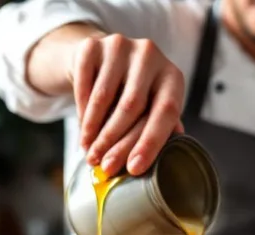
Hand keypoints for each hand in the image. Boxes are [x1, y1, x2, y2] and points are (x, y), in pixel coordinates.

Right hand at [67, 34, 184, 176]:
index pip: (166, 111)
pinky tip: (82, 132)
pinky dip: (82, 114)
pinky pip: (84, 86)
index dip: (150, 142)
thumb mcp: (152, 108)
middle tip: (105, 168)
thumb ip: (159, 131)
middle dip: (116, 143)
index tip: (134, 168)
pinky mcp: (92, 46)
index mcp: (172, 77)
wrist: (102, 62)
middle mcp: (150, 55)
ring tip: (90, 154)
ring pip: (105, 98)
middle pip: (132, 107)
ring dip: (95, 132)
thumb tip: (164, 164)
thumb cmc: (133, 94)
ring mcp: (120, 46)